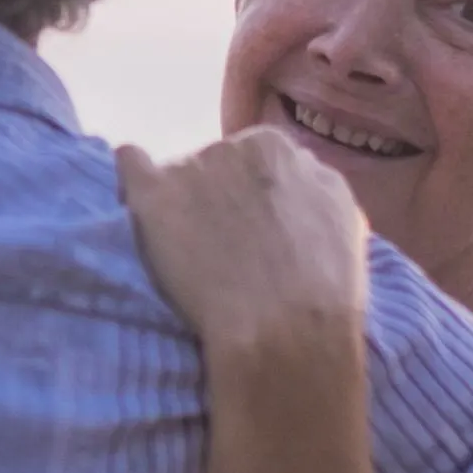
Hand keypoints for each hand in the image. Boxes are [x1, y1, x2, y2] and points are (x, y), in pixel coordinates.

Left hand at [117, 126, 369, 358]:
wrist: (284, 327)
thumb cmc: (324, 287)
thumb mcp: (343, 219)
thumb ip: (312, 190)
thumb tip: (294, 182)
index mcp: (280, 149)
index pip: (256, 162)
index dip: (250, 200)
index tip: (250, 234)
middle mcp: (234, 145)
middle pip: (216, 166)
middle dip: (217, 197)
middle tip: (221, 248)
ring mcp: (191, 166)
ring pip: (178, 176)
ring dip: (181, 204)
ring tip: (189, 254)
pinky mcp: (153, 193)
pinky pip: (129, 163)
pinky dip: (131, 180)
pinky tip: (133, 202)